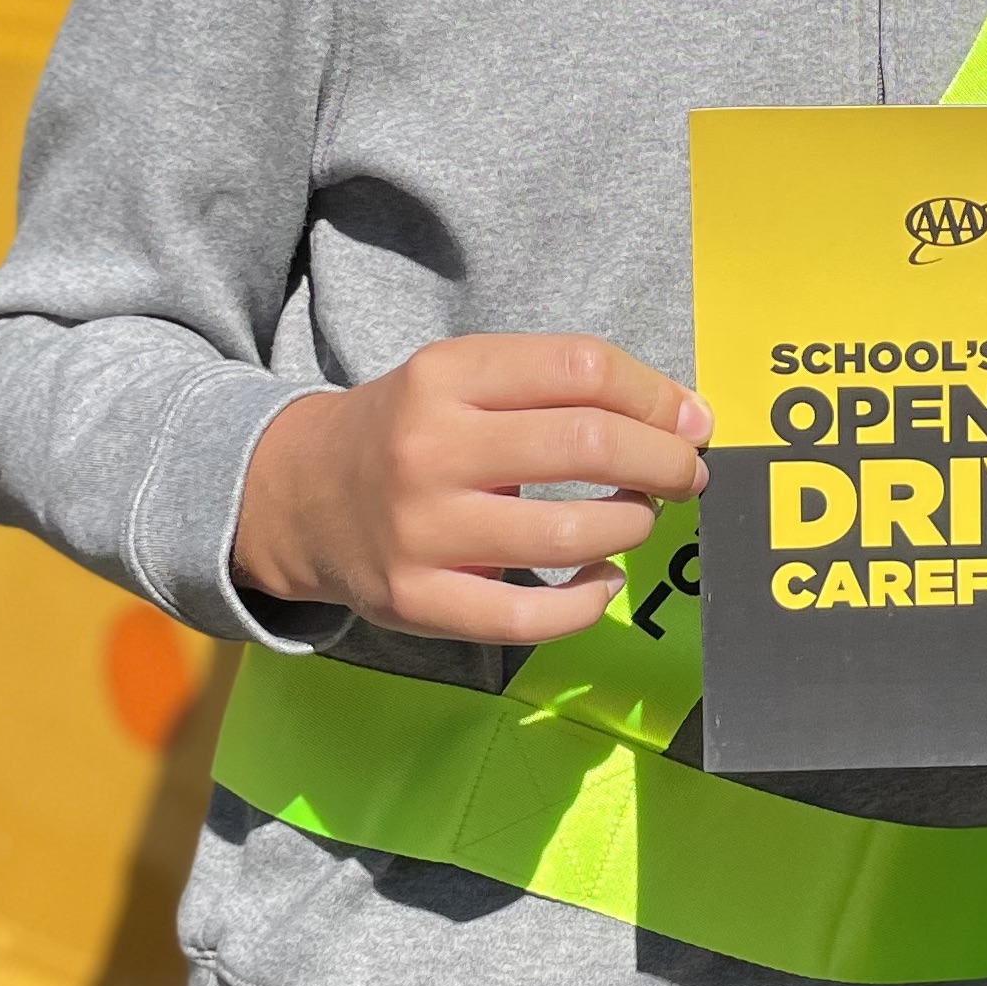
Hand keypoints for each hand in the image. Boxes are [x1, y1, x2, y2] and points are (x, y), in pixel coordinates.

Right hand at [232, 336, 710, 644]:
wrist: (296, 495)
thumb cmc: (405, 433)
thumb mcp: (458, 379)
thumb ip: (555, 386)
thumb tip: (683, 416)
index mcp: (446, 376)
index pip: (582, 368)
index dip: (656, 394)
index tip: (690, 420)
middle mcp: (432, 448)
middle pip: (589, 445)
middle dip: (665, 462)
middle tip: (685, 475)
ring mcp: (423, 530)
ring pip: (570, 535)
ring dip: (633, 526)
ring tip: (638, 519)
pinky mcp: (417, 600)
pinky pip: (530, 618)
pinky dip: (588, 603)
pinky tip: (602, 582)